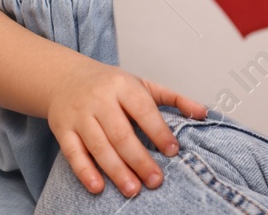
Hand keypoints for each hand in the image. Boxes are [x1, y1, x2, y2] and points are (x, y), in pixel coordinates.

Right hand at [45, 57, 209, 198]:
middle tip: (156, 181)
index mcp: (123, 85)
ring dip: (116, 170)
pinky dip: (85, 172)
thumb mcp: (142, 84)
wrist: (65, 78)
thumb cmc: (109, 85)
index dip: (159, 131)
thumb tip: (203, 113)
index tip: (173, 151)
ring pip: (98, 146)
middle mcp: (100, 99)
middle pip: (121, 133)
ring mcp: (80, 115)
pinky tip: (98, 187)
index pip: (143, 109)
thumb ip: (173, 98)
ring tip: (133, 189)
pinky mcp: (63, 130)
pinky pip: (73, 153)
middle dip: (139, 159)